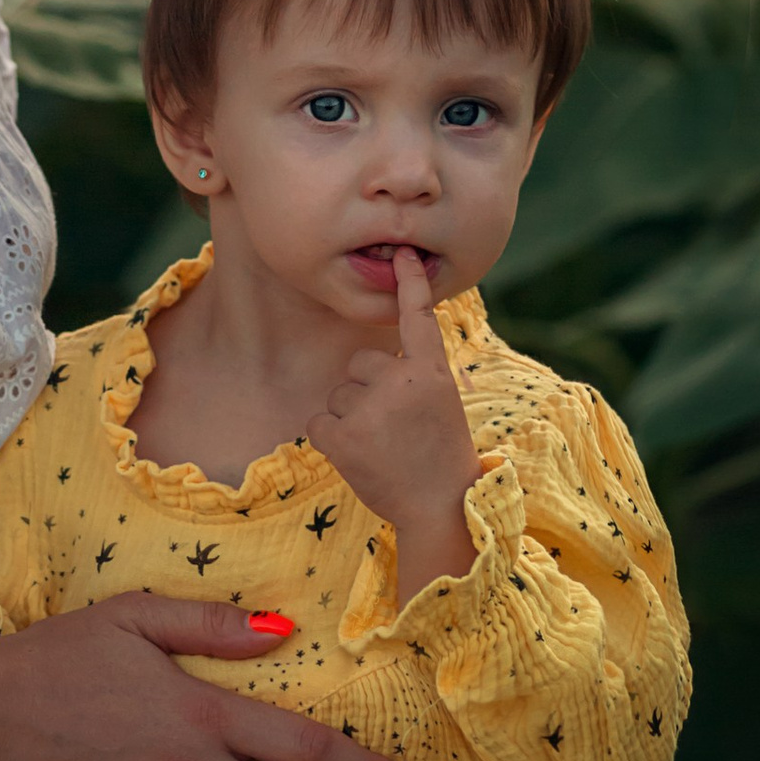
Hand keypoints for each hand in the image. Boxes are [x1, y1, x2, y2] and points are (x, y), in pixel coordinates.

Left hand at [308, 250, 479, 558]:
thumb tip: (372, 364)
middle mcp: (401, 381)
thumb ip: (412, 378)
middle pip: (359, 365)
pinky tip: (357, 456)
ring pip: (339, 396)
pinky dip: (331, 439)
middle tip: (393, 429)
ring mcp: (371, 407)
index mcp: (432, 371)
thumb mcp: (440, 404)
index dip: (409, 285)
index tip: (403, 254)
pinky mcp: (344, 435)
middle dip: (366, 392)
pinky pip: (319, 421)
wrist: (439, 505)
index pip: (418, 318)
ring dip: (351, 419)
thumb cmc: (439, 456)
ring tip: (381, 447)